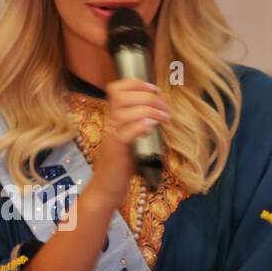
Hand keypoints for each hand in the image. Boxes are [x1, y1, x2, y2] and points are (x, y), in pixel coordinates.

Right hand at [83, 79, 168, 212]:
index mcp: (113, 117)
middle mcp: (109, 122)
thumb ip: (139, 123)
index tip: (154, 89)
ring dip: (149, 110)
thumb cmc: (121, 164)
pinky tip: (153, 128)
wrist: (107, 187)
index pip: (116, 88)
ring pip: (124, 112)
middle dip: (147, 96)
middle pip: (120, 96)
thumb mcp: (131, 137)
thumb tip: (160, 110)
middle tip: (164, 106)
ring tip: (164, 117)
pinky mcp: (117, 151)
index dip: (135, 83)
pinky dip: (141, 126)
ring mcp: (111, 136)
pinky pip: (125, 132)